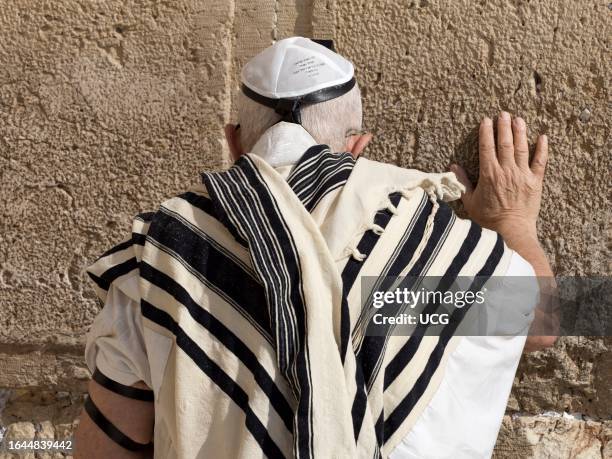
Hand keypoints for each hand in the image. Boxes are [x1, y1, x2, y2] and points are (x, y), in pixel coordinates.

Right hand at [450, 112, 547, 240]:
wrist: (511, 231)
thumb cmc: (488, 219)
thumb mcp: (469, 201)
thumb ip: (462, 183)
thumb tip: (453, 167)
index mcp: (489, 174)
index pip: (486, 147)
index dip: (486, 132)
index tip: (485, 121)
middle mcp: (506, 171)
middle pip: (505, 143)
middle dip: (503, 126)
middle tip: (503, 114)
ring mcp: (522, 175)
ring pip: (521, 148)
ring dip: (520, 132)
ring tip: (518, 119)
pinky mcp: (535, 182)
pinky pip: (540, 162)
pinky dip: (542, 149)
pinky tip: (543, 137)